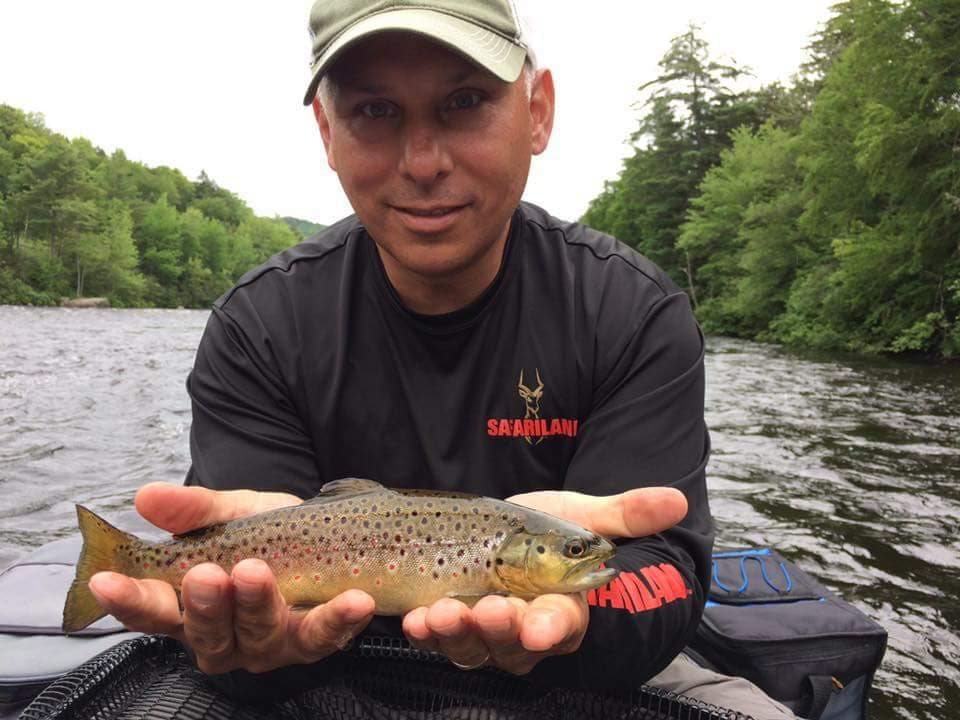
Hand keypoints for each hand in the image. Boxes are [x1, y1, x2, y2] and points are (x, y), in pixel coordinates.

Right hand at [87, 482, 375, 673]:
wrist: (323, 533)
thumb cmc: (264, 531)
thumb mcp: (229, 512)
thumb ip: (193, 509)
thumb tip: (146, 496)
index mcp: (190, 607)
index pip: (150, 611)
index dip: (128, 599)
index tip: (106, 580)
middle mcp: (224, 636)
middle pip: (205, 635)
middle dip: (203, 606)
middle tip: (206, 573)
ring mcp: (269, 645)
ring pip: (259, 639)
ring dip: (257, 607)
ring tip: (258, 572)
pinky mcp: (313, 641)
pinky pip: (325, 636)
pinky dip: (338, 620)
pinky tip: (354, 600)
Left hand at [402, 487, 687, 673]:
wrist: (507, 538)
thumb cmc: (550, 534)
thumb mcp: (585, 516)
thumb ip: (627, 513)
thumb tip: (677, 499)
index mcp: (563, 606)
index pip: (562, 622)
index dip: (551, 626)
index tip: (539, 624)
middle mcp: (524, 628)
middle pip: (513, 643)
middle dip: (498, 630)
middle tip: (487, 610)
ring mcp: (484, 632)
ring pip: (472, 646)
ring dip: (456, 633)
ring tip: (441, 612)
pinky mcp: (451, 624)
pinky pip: (437, 638)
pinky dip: (425, 631)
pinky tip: (414, 619)